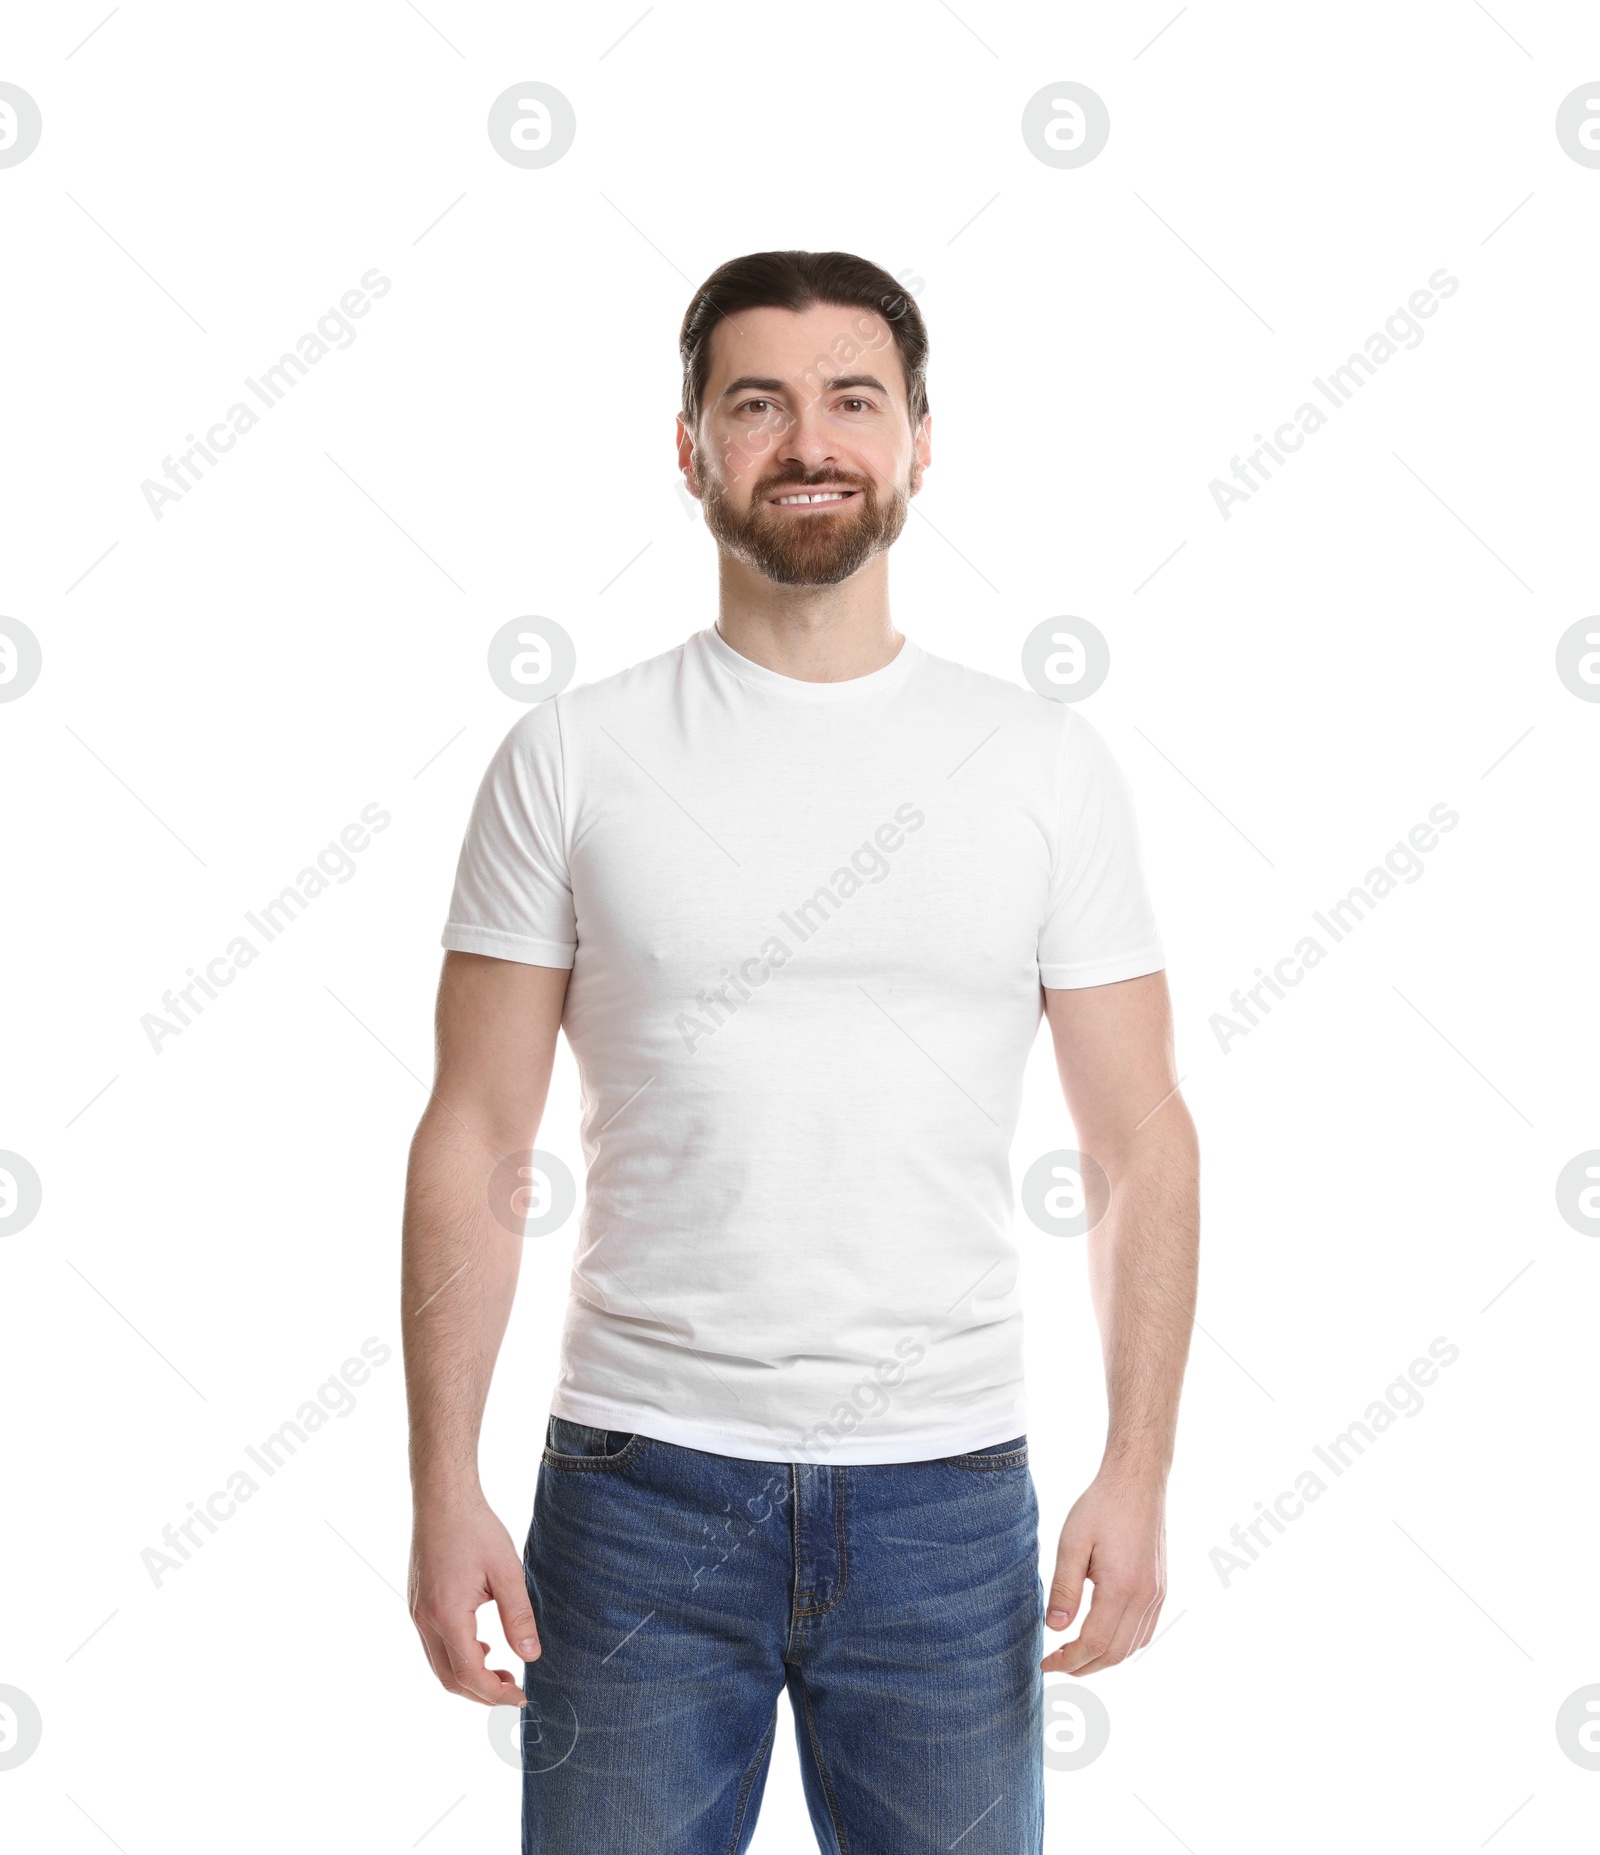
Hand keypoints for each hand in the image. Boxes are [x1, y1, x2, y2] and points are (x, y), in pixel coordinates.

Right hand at [409, 1491, 540, 1705]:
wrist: (442, 1498)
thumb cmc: (476, 1528)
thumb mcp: (506, 1571)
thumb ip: (518, 1616)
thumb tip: (531, 1656)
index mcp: (447, 1615)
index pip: (469, 1674)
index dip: (495, 1694)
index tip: (521, 1698)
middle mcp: (424, 1620)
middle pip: (449, 1678)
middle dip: (481, 1693)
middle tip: (514, 1690)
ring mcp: (416, 1613)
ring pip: (438, 1665)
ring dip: (468, 1677)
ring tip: (502, 1670)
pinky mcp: (416, 1604)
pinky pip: (433, 1645)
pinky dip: (457, 1657)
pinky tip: (482, 1645)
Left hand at [1041, 1467, 1165, 1675]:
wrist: (1137, 1483)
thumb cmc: (1101, 1507)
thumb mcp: (1072, 1542)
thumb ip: (1064, 1587)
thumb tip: (1055, 1628)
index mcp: (1121, 1587)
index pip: (1094, 1643)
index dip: (1069, 1660)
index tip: (1047, 1663)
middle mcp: (1145, 1597)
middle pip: (1115, 1653)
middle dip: (1084, 1666)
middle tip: (1057, 1664)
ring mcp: (1157, 1594)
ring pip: (1133, 1646)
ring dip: (1104, 1659)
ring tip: (1076, 1655)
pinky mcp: (1161, 1588)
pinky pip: (1145, 1631)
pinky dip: (1124, 1644)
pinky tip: (1104, 1638)